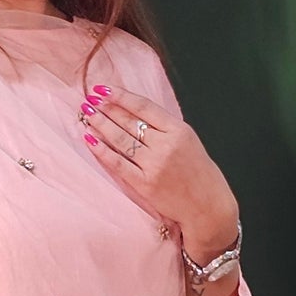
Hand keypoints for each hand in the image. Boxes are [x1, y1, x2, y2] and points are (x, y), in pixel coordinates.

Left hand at [78, 84, 237, 256]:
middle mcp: (166, 145)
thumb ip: (165, 127)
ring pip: (121, 139)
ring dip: (101, 124)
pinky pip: (118, 164)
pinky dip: (102, 150)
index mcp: (179, 130)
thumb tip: (132, 111)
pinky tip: (90, 139)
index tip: (104, 89)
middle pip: (130, 121)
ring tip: (87, 114)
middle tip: (89, 98)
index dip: (121, 96)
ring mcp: (155, 165)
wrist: (208, 206)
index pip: (144, 107)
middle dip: (106, 108)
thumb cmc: (198, 172)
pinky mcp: (145, 184)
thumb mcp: (189, 141)